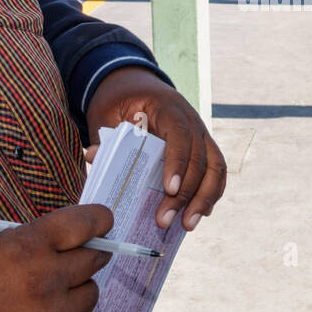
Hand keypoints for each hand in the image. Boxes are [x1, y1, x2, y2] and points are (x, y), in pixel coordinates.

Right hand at [0, 204, 112, 311]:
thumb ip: (33, 240)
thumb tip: (72, 238)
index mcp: (30, 248)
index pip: (84, 224)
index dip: (99, 221)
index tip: (104, 224)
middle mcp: (47, 280)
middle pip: (93, 259)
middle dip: (88, 256)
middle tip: (75, 263)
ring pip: (90, 295)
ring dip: (75, 293)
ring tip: (47, 300)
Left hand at [84, 66, 225, 230]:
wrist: (134, 86)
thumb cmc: (119, 101)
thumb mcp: (105, 113)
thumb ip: (103, 136)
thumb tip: (95, 157)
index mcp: (168, 107)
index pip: (180, 134)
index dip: (178, 162)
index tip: (169, 189)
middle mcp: (192, 119)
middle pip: (200, 157)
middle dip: (187, 192)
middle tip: (166, 220)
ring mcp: (201, 133)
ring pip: (215, 166)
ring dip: (204, 198)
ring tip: (188, 225)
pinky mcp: (203, 147)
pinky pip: (216, 171)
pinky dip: (211, 193)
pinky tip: (200, 214)